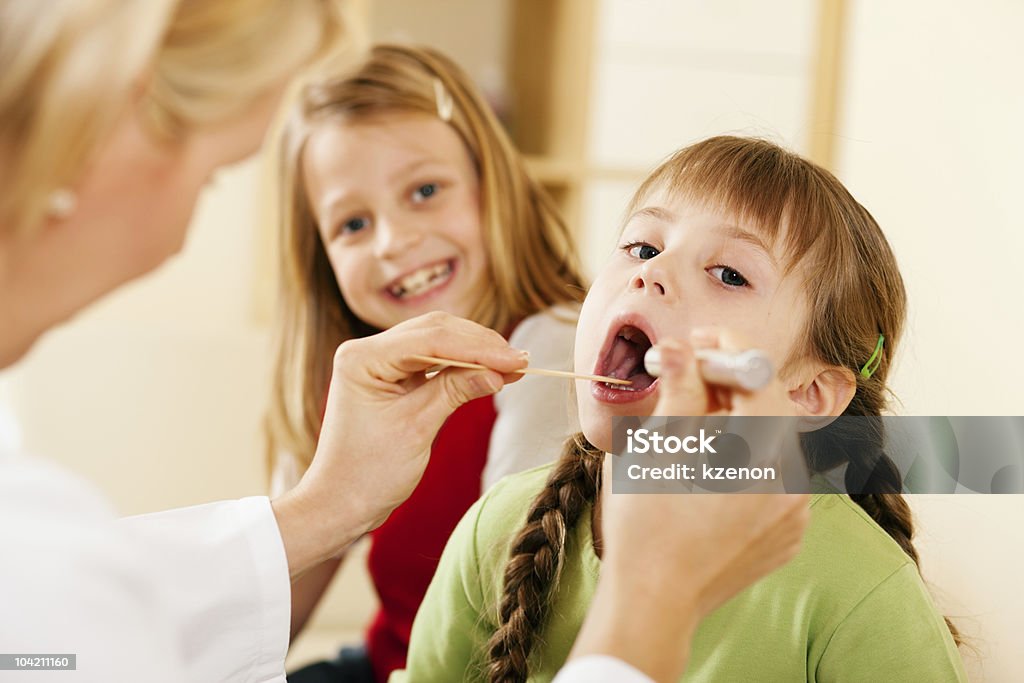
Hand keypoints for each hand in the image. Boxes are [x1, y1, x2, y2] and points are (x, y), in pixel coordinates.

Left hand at [272, 311, 526, 578]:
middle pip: (435, 331)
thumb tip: (499, 371)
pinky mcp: (392, 375)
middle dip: (480, 345)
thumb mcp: (417, 428)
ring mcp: (379, 361)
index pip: (430, 339)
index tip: (516, 359)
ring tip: (514, 366)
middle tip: (521, 361)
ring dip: (476, 352)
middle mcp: (367, 350)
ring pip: (438, 341)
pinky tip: (492, 372)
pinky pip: (433, 360)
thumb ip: (455, 391)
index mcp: (362, 358)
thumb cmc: (369, 473)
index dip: (478, 347)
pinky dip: (463, 365)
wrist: (342, 503)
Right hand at [570, 327, 808, 680]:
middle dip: (729, 386)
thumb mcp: (654, 446)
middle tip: (690, 375)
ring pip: (770, 444)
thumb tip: (681, 348)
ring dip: (736, 424)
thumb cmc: (644, 523)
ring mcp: (794, 513)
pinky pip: (772, 480)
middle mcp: (791, 482)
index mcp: (760, 454)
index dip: (728, 350)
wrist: (654, 600)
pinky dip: (744, 463)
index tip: (698, 342)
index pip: (759, 376)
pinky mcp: (787, 535)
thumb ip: (678, 390)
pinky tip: (707, 471)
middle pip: (769, 410)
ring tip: (692, 427)